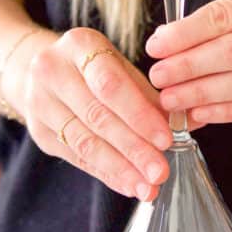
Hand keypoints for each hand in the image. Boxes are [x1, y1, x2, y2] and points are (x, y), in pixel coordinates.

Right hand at [21, 28, 174, 199]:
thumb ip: (153, 95)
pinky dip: (107, 174)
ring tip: (148, 186)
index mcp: (79, 44)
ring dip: (121, 168)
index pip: (110, 84)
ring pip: (85, 142)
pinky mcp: (39, 132)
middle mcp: (52, 70)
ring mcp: (40, 103)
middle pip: (97, 116)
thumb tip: (192, 120)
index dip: (138, 114)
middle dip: (133, 148)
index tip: (166, 139)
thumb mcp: (121, 67)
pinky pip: (77, 158)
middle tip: (161, 171)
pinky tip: (129, 185)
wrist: (41, 70)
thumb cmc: (95, 67)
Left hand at [145, 0, 231, 121]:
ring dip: (204, 94)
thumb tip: (172, 42)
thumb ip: (231, 16)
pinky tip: (202, 113)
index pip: (227, 15)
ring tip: (173, 100)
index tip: (156, 46)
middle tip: (158, 78)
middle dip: (189, 67)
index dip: (186, 33)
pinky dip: (230, 111)